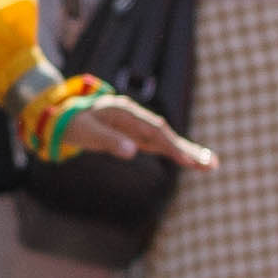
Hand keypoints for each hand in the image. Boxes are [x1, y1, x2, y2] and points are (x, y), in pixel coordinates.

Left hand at [63, 94, 215, 175]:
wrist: (65, 115)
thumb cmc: (75, 124)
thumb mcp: (88, 132)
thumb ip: (109, 140)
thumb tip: (132, 151)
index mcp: (125, 113)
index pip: (154, 131)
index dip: (172, 145)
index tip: (187, 160)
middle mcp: (135, 117)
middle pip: (166, 134)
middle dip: (188, 150)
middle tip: (211, 164)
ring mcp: (137, 125)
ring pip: (165, 139)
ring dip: (186, 152)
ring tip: (210, 165)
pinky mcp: (136, 134)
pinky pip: (158, 144)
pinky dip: (175, 152)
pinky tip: (190, 160)